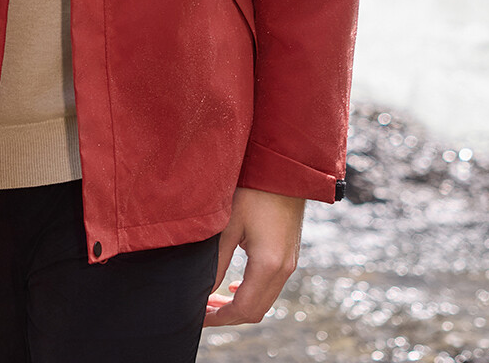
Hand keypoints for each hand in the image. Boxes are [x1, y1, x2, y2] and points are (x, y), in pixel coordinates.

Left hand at [204, 188, 304, 325]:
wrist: (285, 170)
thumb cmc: (254, 191)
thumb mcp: (229, 224)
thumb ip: (217, 260)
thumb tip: (202, 289)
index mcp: (269, 264)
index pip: (243, 309)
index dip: (219, 318)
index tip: (198, 316)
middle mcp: (284, 269)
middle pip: (256, 311)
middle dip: (227, 316)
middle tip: (202, 311)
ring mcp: (290, 262)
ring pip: (264, 300)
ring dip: (239, 305)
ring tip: (213, 300)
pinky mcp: (290, 254)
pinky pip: (271, 286)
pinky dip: (251, 293)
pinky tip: (234, 286)